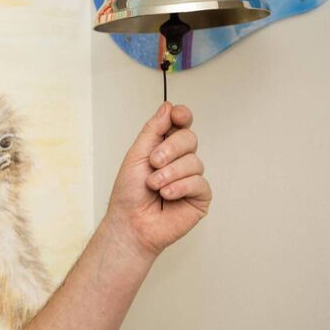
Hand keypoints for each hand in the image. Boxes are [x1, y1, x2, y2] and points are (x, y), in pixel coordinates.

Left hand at [104, 102, 210, 257]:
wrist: (130, 222)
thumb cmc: (129, 193)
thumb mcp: (136, 155)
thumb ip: (153, 131)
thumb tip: (167, 106)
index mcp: (164, 148)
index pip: (181, 125)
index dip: (182, 116)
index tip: (177, 115)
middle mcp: (180, 161)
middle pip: (190, 138)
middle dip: (170, 149)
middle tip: (153, 163)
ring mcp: (191, 178)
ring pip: (194, 162)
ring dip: (169, 173)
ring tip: (154, 186)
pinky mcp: (200, 197)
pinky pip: (199, 183)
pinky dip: (180, 187)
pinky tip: (166, 195)